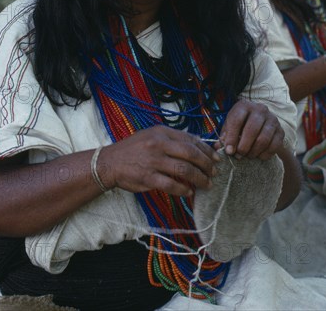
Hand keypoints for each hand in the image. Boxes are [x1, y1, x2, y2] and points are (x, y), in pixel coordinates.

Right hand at [97, 125, 219, 196]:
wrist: (110, 162)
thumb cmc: (133, 149)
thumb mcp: (151, 136)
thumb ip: (171, 139)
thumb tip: (196, 147)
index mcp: (161, 132)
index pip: (190, 139)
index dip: (206, 149)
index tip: (216, 158)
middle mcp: (158, 144)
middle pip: (191, 154)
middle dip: (207, 164)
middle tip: (214, 172)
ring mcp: (153, 161)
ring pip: (184, 170)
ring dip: (199, 178)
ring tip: (206, 184)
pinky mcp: (148, 178)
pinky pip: (171, 185)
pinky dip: (183, 190)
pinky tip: (189, 192)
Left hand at [216, 100, 284, 160]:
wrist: (261, 122)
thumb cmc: (241, 124)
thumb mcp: (230, 126)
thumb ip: (224, 136)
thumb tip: (218, 147)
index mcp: (244, 106)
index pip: (237, 121)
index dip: (232, 138)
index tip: (229, 151)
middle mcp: (260, 110)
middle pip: (252, 130)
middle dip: (243, 147)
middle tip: (238, 156)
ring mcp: (272, 119)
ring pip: (263, 139)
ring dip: (254, 152)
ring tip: (247, 156)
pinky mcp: (281, 131)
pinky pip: (274, 146)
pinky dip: (265, 154)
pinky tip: (258, 156)